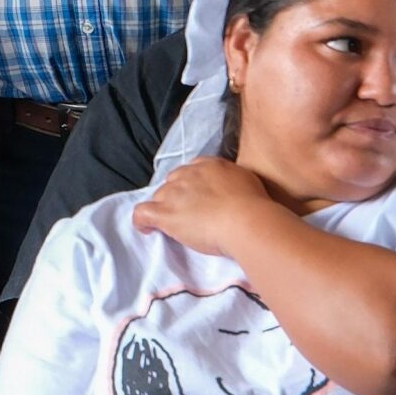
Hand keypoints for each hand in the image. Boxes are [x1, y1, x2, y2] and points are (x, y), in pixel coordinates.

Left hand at [132, 156, 277, 257]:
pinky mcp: (165, 213)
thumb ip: (231, 180)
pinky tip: (147, 229)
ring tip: (173, 224)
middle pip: (172, 183)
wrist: (245, 220)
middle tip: (188, 214)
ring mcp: (174, 193)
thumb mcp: (246, 181)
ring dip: (164, 208)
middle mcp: (187, 174)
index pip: (190, 171)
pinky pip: (142, 213)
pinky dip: (141, 221)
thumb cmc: (253, 205)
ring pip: (159, 197)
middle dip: (177, 196)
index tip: (196, 197)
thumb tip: (229, 188)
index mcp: (208, 165)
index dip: (190, 185)